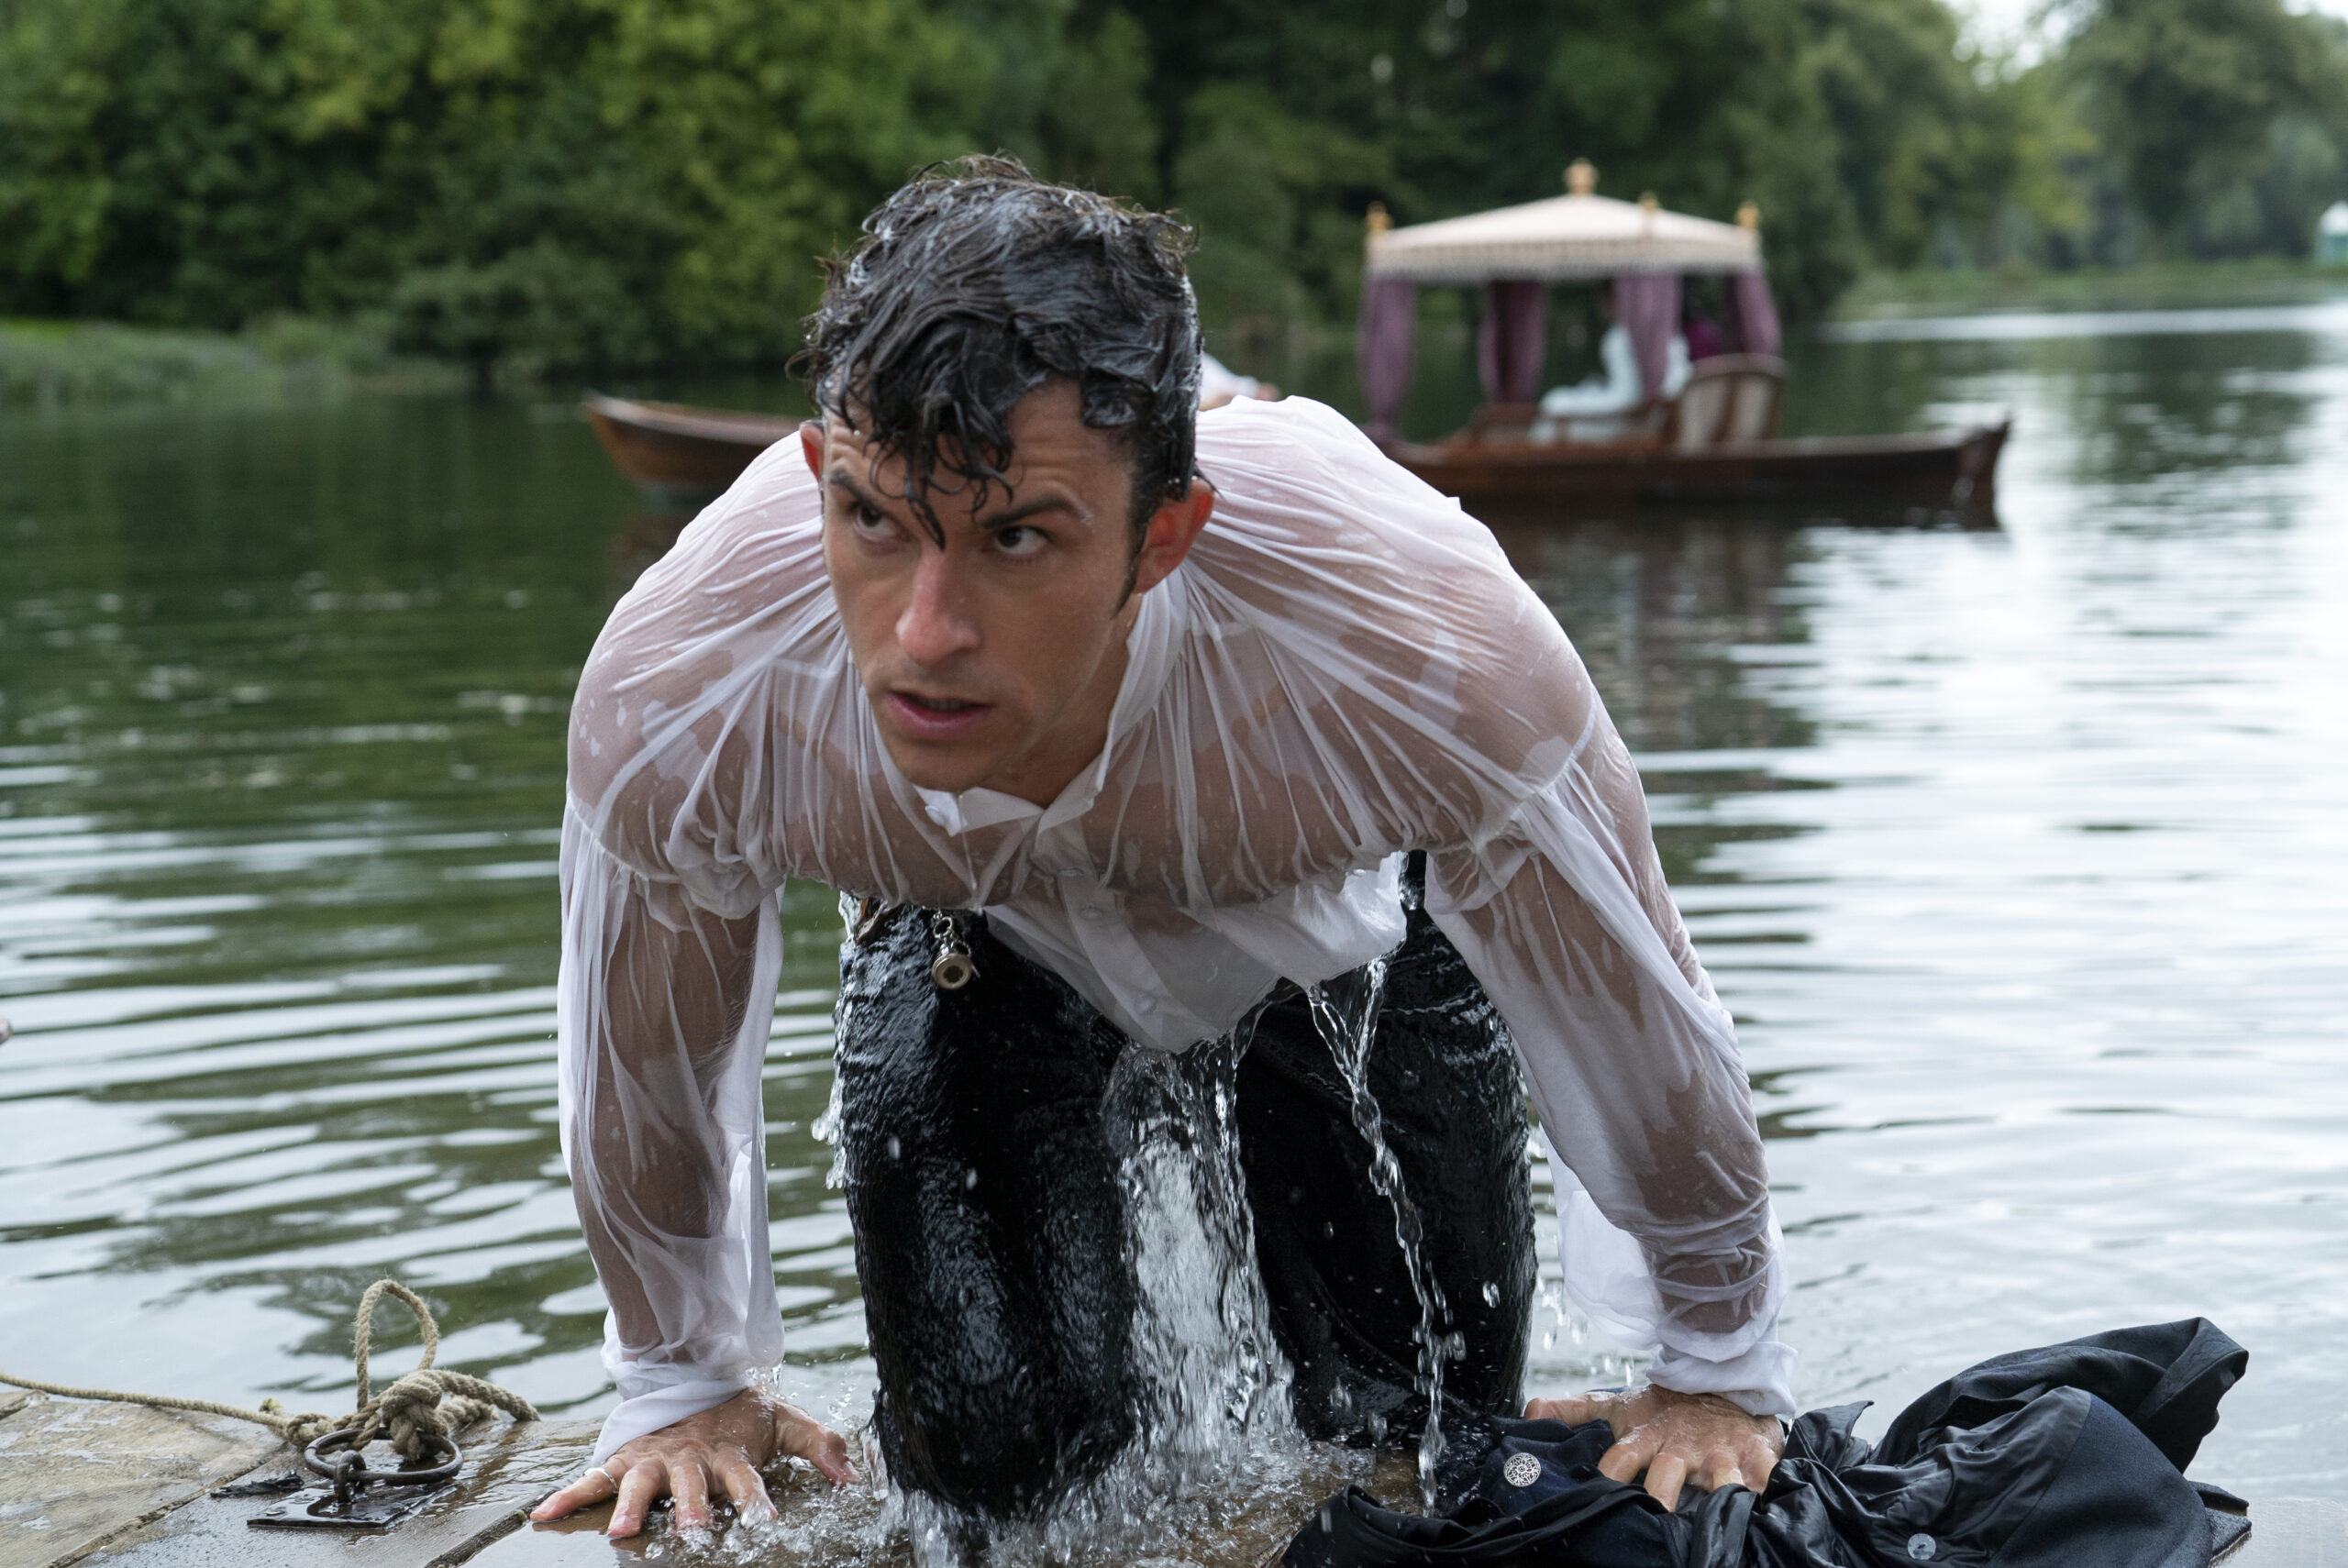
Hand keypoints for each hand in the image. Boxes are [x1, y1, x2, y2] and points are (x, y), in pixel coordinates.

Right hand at [530, 1389, 856, 1537]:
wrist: (694, 1377)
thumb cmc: (742, 1416)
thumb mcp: (785, 1424)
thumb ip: (821, 1445)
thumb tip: (855, 1476)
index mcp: (729, 1454)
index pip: (746, 1479)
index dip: (755, 1500)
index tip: (764, 1521)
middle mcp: (689, 1459)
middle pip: (690, 1486)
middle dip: (691, 1509)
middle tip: (692, 1532)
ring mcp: (654, 1459)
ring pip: (640, 1484)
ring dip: (630, 1507)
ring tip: (622, 1533)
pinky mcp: (625, 1460)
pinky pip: (592, 1479)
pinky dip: (567, 1497)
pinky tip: (542, 1517)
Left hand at [1523, 1385, 1782, 1508]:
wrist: (1723, 1382)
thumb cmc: (1667, 1406)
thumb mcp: (1620, 1405)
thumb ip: (1575, 1411)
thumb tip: (1530, 1411)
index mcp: (1646, 1438)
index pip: (1620, 1458)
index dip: (1610, 1473)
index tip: (1601, 1491)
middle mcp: (1680, 1449)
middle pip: (1667, 1477)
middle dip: (1662, 1496)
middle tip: (1658, 1515)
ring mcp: (1718, 1454)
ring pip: (1720, 1482)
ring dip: (1720, 1496)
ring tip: (1718, 1517)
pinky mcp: (1755, 1457)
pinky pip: (1767, 1478)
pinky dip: (1768, 1491)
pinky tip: (1766, 1506)